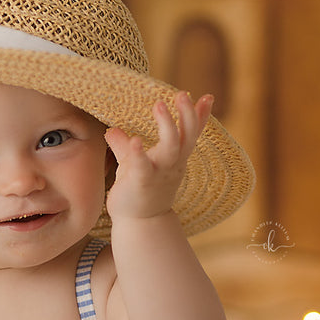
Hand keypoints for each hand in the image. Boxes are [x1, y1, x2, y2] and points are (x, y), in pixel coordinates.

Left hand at [104, 91, 211, 222]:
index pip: (191, 134)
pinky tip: (135, 140)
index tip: (207, 97)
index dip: (200, 116)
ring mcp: (159, 174)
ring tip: (159, 105)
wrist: (138, 224)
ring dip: (168, 125)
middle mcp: (172, 164)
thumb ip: (125, 146)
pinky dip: (139, 153)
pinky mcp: (141, 183)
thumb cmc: (137, 193)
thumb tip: (112, 129)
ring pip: (171, 148)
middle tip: (182, 94)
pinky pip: (143, 167)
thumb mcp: (133, 165)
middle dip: (187, 115)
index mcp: (174, 157)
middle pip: (187, 137)